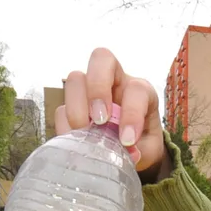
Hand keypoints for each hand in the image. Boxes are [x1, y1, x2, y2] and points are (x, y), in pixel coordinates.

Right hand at [57, 47, 166, 170]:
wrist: (129, 151)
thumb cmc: (142, 144)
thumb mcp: (149, 149)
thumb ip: (141, 149)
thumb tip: (128, 152)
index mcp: (140, 90)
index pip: (136, 88)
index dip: (132, 112)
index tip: (127, 140)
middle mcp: (114, 83)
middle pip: (101, 58)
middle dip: (98, 88)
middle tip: (100, 120)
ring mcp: (90, 92)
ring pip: (75, 80)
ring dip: (77, 108)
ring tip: (85, 134)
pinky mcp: (72, 108)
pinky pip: (61, 109)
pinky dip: (66, 126)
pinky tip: (76, 143)